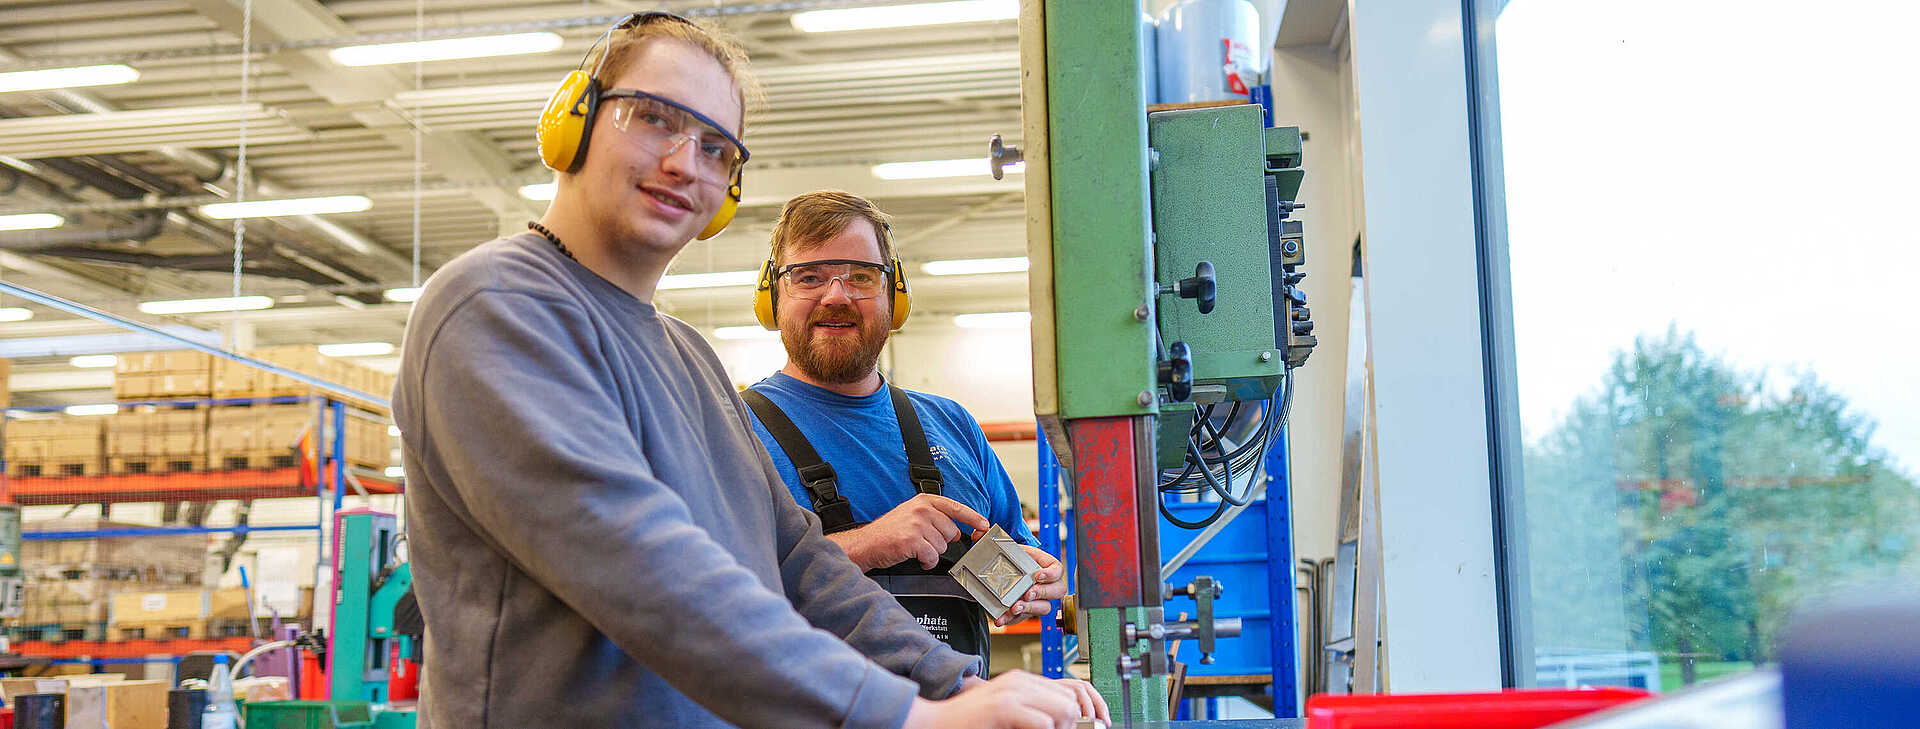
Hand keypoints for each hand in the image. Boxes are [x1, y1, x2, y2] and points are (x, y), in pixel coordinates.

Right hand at [825, 494, 988, 570]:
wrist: (867, 543)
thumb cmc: (890, 531)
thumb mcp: (912, 515)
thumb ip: (935, 518)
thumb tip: (956, 532)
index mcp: (924, 501)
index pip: (955, 508)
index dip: (973, 517)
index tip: (984, 525)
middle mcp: (922, 510)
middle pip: (951, 531)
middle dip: (941, 542)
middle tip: (923, 542)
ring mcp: (917, 524)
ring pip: (942, 546)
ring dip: (931, 552)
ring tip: (916, 549)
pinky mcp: (912, 540)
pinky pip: (932, 557)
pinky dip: (926, 562)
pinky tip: (916, 558)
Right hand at [955, 674, 1107, 724]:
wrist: (937, 722)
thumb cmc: (970, 722)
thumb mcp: (1008, 710)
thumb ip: (1032, 709)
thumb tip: (1065, 718)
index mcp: (1023, 680)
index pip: (1070, 689)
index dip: (1080, 712)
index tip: (1080, 726)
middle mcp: (1020, 681)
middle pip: (1071, 699)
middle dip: (1071, 723)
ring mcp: (1011, 692)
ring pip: (1063, 709)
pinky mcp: (1004, 707)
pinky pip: (1043, 723)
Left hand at [997, 544, 1067, 625]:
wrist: (997, 570)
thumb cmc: (1011, 559)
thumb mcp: (1014, 550)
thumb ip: (1012, 548)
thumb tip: (996, 538)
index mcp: (1046, 567)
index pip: (1058, 570)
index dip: (1051, 574)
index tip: (1038, 575)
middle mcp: (1046, 585)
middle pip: (1057, 591)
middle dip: (1043, 593)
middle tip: (1028, 593)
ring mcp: (1037, 600)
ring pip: (1044, 608)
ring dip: (1029, 608)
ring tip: (1015, 607)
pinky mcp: (1024, 612)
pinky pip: (1021, 618)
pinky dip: (1009, 619)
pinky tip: (1000, 618)